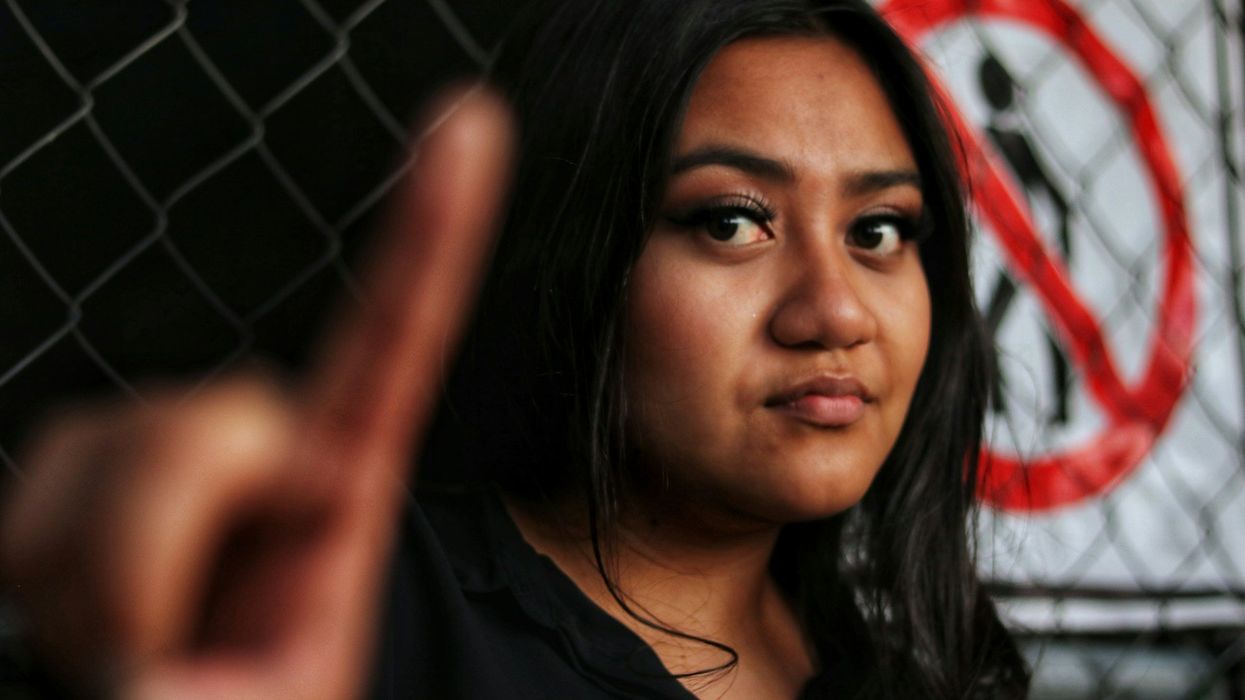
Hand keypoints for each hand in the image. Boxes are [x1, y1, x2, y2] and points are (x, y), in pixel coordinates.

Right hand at [0, 88, 512, 698]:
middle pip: (216, 412)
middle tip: (182, 644)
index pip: (392, 342)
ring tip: (142, 651)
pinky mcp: (83, 495)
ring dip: (111, 570)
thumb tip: (184, 604)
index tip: (467, 133)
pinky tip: (93, 627)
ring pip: (108, 441)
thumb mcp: (279, 699)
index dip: (429, 236)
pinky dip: (56, 571)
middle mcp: (259, 465)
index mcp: (344, 494)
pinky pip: (34, 493)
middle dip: (188, 528)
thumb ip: (241, 646)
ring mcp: (164, 477)